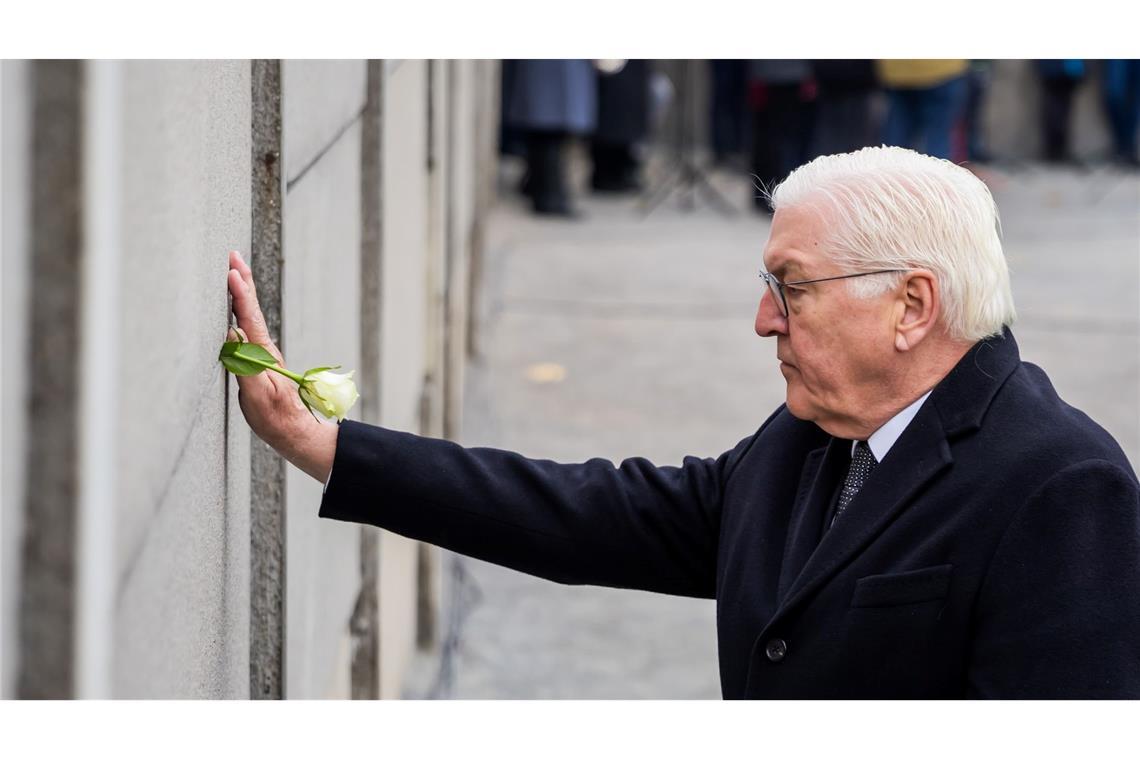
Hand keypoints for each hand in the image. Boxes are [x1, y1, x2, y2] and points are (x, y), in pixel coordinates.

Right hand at [226, 250, 337, 482]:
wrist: (293, 431)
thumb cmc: (274, 418)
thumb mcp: (257, 396)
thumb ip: (245, 366)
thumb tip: (231, 336)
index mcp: (263, 354)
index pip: (248, 318)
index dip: (240, 294)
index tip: (232, 271)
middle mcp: (264, 349)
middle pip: (252, 310)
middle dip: (243, 282)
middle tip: (234, 256)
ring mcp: (263, 354)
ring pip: (251, 316)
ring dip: (242, 292)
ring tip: (235, 272)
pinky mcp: (260, 361)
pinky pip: (248, 327)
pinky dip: (242, 310)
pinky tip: (236, 307)